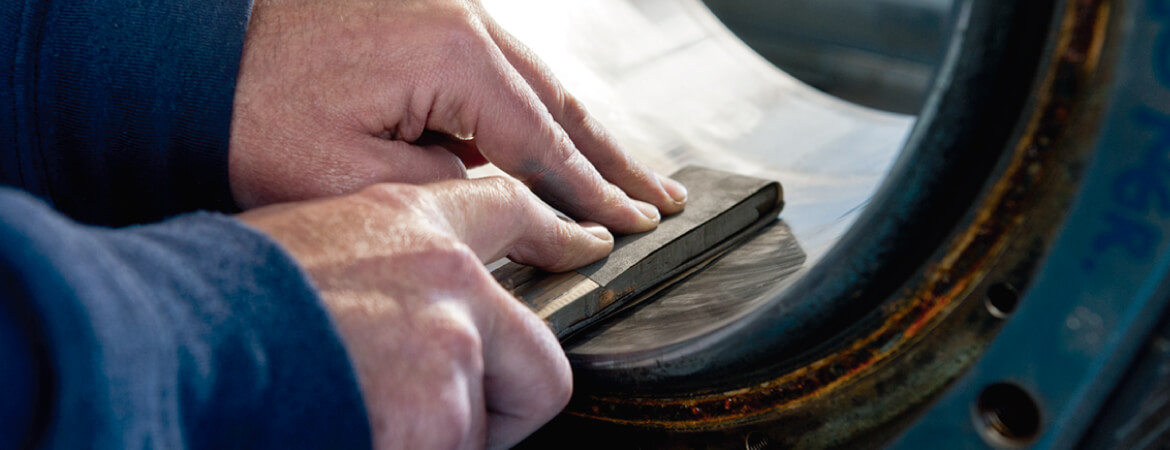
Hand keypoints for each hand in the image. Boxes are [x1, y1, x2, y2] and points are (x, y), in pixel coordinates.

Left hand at [229, 0, 686, 234]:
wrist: (189, 42)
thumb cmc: (250, 103)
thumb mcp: (345, 171)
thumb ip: (444, 189)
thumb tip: (504, 197)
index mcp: (452, 54)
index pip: (543, 141)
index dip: (590, 194)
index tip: (631, 228)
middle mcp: (465, 20)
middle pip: (563, 102)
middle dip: (616, 160)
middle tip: (664, 199)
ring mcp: (451, 11)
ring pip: (543, 81)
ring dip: (588, 133)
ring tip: (635, 174)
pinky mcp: (431, 18)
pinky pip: (508, 69)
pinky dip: (544, 110)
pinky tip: (564, 136)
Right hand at [240, 177, 612, 448]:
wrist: (166, 340)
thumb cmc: (217, 300)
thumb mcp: (311, 247)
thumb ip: (381, 270)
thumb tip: (400, 315)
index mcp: (408, 223)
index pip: (509, 211)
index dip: (554, 235)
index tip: (585, 246)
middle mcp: (448, 277)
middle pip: (543, 362)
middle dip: (505, 409)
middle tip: (451, 421)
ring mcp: (451, 347)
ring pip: (485, 429)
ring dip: (435, 440)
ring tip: (363, 420)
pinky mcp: (440, 415)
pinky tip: (353, 431)